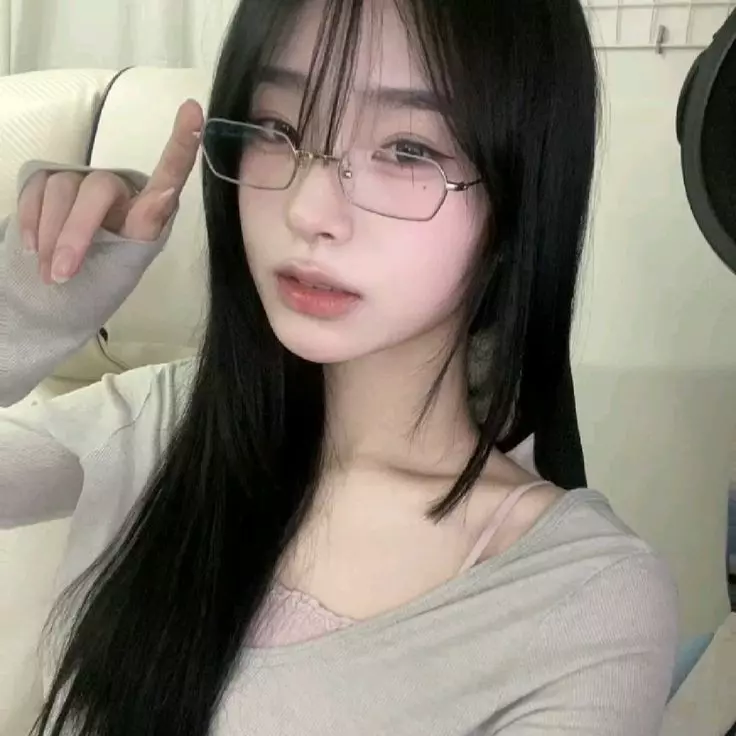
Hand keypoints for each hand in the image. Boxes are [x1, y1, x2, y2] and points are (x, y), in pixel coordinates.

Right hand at [17, 99, 203, 283]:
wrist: (65, 286)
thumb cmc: (107, 275)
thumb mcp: (134, 258)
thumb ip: (148, 225)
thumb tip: (164, 192)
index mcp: (150, 204)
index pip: (170, 170)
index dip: (182, 143)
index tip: (194, 110)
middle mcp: (118, 186)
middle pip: (98, 188)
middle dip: (77, 233)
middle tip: (63, 272)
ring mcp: (81, 180)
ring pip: (62, 191)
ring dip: (52, 237)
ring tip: (52, 273)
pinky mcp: (47, 181)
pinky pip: (36, 191)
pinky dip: (32, 223)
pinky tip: (34, 249)